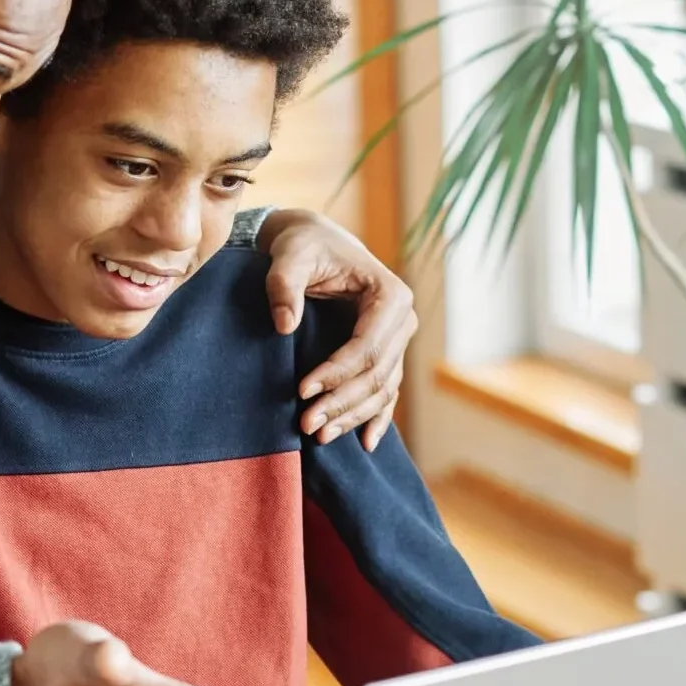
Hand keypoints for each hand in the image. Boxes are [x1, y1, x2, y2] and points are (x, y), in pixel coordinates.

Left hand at [259, 209, 413, 449]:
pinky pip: (386, 391)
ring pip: (382, 389)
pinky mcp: (386, 352)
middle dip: (342, 402)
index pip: (366, 347)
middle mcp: (402, 319)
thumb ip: (283, 286)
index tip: (302, 390)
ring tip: (319, 434)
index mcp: (389, 295)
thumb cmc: (303, 246)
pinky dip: (376, 417)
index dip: (336, 373)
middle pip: (377, 374)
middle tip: (306, 424)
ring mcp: (397, 339)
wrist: (313, 242)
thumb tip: (284, 325)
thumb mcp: (289, 256)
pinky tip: (364, 442)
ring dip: (353, 415)